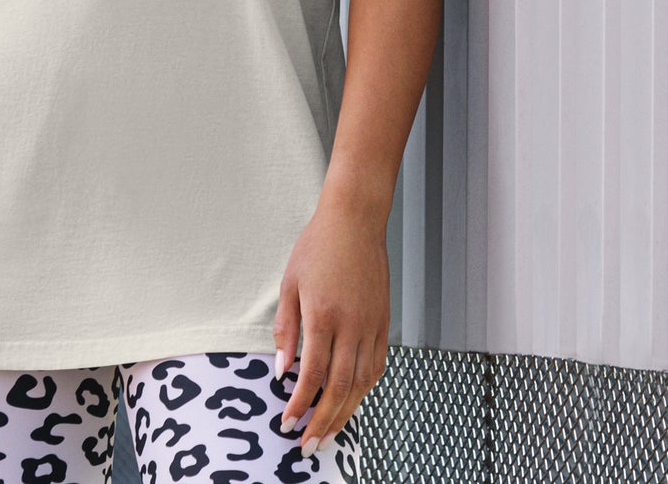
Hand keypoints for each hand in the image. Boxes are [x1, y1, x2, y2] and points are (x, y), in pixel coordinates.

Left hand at [272, 194, 389, 455]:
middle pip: (340, 388)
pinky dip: (364, 390)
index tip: (287, 422)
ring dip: (345, 413)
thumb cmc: (316, 248)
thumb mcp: (290, 283)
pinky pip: (376, 367)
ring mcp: (372, 327)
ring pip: (362, 384)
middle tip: (307, 445)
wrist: (354, 223)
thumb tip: (283, 370)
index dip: (300, 403)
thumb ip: (286, 328)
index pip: (313, 374)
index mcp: (323, 315)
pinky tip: (352, 401)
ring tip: (328, 433)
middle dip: (323, 421)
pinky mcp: (384, 324)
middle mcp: (351, 326)